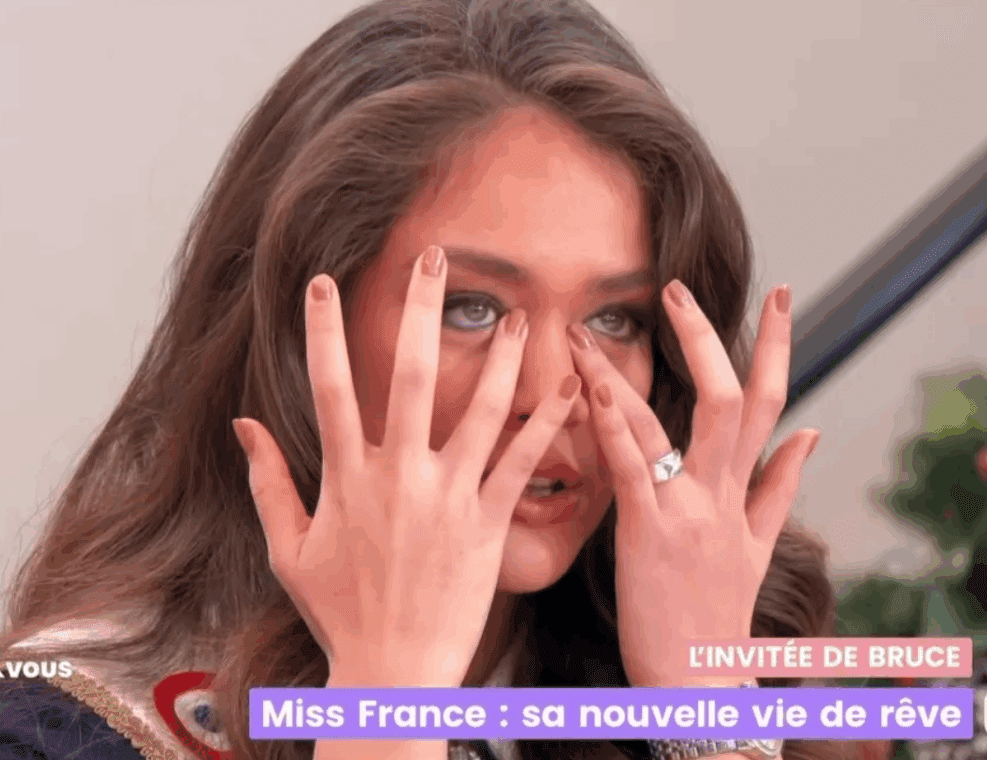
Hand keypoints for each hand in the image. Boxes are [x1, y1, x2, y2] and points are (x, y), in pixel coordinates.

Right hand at [232, 245, 580, 686]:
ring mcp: (447, 498)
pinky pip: (522, 464)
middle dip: (420, 309)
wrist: (391, 672)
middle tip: (434, 258)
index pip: (329, 387)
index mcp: (345, 478)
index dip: (323, 330)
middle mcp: (398, 476)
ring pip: (478, 410)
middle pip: (411, 376)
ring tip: (517, 314)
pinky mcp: (488, 524)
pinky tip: (572, 388)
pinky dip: (547, 424)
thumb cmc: (339, 612)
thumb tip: (242, 426)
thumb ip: (266, 481)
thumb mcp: (288, 548)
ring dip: (500, 357)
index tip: (321, 282)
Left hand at [567, 280, 819, 686]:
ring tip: (587, 332)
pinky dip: (611, 427)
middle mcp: (721, 493)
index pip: (771, 403)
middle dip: (705, 339)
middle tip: (673, 288)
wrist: (700, 682)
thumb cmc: (719, 613)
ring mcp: (686, 512)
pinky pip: (630, 469)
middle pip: (729, 399)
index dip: (778, 347)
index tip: (782, 295)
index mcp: (745, 491)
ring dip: (624, 374)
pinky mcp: (647, 533)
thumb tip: (810, 431)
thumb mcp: (761, 545)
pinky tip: (592, 391)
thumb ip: (781, 485)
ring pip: (667, 427)